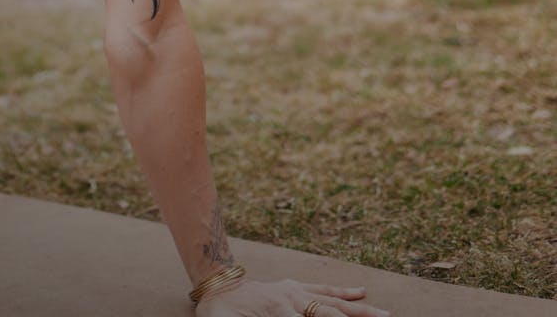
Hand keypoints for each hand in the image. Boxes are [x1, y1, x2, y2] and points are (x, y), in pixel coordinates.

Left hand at [196, 279, 390, 316]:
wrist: (216, 287)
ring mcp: (295, 291)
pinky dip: (343, 291)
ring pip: (334, 302)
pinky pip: (322, 289)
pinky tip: (362, 292)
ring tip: (385, 313)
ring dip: (361, 309)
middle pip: (331, 314)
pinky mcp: (293, 286)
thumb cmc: (220, 315)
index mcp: (278, 312)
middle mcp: (292, 300)